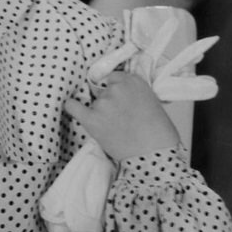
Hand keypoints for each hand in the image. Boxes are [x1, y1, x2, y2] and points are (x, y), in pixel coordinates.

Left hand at [64, 71, 180, 162]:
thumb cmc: (159, 131)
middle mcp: (116, 88)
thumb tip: (118, 94)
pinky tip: (74, 107)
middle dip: (110, 103)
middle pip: (103, 92)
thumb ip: (132, 92)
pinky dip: (73, 107)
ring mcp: (103, 103)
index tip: (120, 100)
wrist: (155, 152)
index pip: (114, 79)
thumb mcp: (151, 100)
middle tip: (122, 119)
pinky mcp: (92, 118)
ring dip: (101, 113)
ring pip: (94, 104)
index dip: (117, 91)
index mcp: (133, 81)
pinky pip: (72, 106)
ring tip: (117, 129)